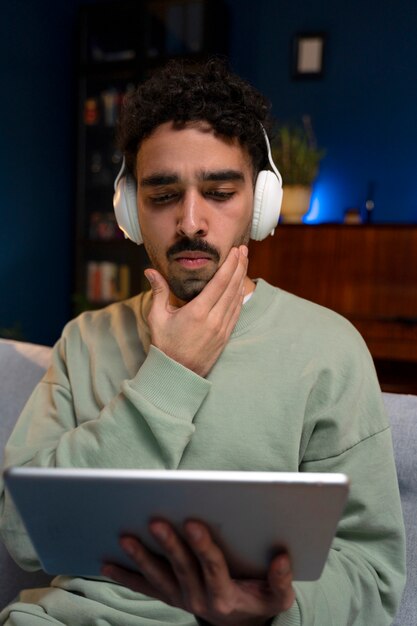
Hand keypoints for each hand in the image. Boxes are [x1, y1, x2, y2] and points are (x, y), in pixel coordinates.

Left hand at [101, 520, 294, 625]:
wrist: (240, 623)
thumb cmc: (260, 601)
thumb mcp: (278, 596)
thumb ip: (281, 578)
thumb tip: (281, 557)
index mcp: (225, 595)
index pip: (212, 566)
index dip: (202, 545)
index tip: (193, 523)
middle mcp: (198, 598)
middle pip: (181, 567)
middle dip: (168, 544)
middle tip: (154, 521)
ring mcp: (180, 598)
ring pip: (158, 576)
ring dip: (140, 557)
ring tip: (124, 537)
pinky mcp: (169, 596)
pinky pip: (144, 587)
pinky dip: (125, 576)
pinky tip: (106, 564)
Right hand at [144, 245, 248, 376]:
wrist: (177, 374)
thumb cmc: (164, 345)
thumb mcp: (157, 317)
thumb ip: (158, 291)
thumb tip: (150, 270)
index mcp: (197, 312)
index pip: (219, 283)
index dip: (230, 265)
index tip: (236, 251)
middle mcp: (213, 320)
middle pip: (232, 287)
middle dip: (239, 266)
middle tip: (244, 250)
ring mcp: (222, 329)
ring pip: (237, 298)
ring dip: (241, 279)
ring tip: (244, 263)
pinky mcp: (225, 336)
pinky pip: (236, 312)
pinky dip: (240, 296)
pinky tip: (241, 286)